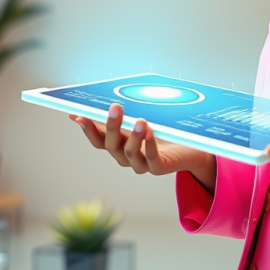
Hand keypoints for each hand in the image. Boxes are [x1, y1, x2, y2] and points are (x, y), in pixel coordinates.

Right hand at [70, 103, 216, 191]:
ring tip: (139, 121)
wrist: (191, 147)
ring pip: (130, 154)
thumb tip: (101, 101)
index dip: (88, 129)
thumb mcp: (140, 119)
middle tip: (115, 107)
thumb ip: (122, 114)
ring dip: (133, 137)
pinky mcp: (159, 168)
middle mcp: (126, 157)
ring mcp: (142, 164)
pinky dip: (149, 146)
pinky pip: (151, 160)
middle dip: (112, 126)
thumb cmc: (163, 131)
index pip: (97, 140)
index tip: (79, 115)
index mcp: (118, 144)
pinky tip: (150, 133)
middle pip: (111, 145)